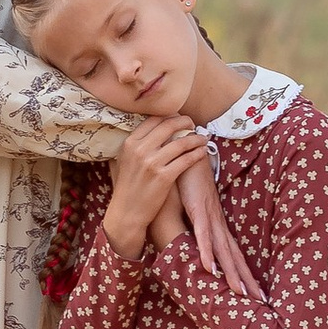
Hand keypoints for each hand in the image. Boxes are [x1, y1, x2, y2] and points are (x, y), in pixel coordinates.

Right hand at [103, 119, 209, 260]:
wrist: (127, 212)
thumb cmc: (128, 186)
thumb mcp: (124, 160)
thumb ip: (136, 144)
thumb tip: (150, 128)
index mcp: (130, 143)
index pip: (153, 120)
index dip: (169, 116)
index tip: (178, 118)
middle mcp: (140, 150)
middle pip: (169, 126)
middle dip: (185, 122)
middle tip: (193, 124)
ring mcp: (152, 163)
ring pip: (181, 143)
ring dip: (196, 139)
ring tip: (202, 139)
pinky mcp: (164, 177)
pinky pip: (186, 160)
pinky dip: (197, 154)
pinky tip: (202, 153)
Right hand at [178, 151, 261, 297]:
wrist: (188, 153)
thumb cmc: (191, 179)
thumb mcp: (196, 208)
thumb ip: (198, 224)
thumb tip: (197, 240)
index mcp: (218, 225)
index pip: (234, 254)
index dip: (244, 274)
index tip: (253, 294)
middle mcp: (218, 224)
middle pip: (234, 257)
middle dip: (245, 279)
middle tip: (258, 301)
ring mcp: (209, 217)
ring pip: (222, 250)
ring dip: (229, 271)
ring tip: (238, 292)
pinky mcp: (198, 209)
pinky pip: (201, 234)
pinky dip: (205, 251)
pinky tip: (208, 267)